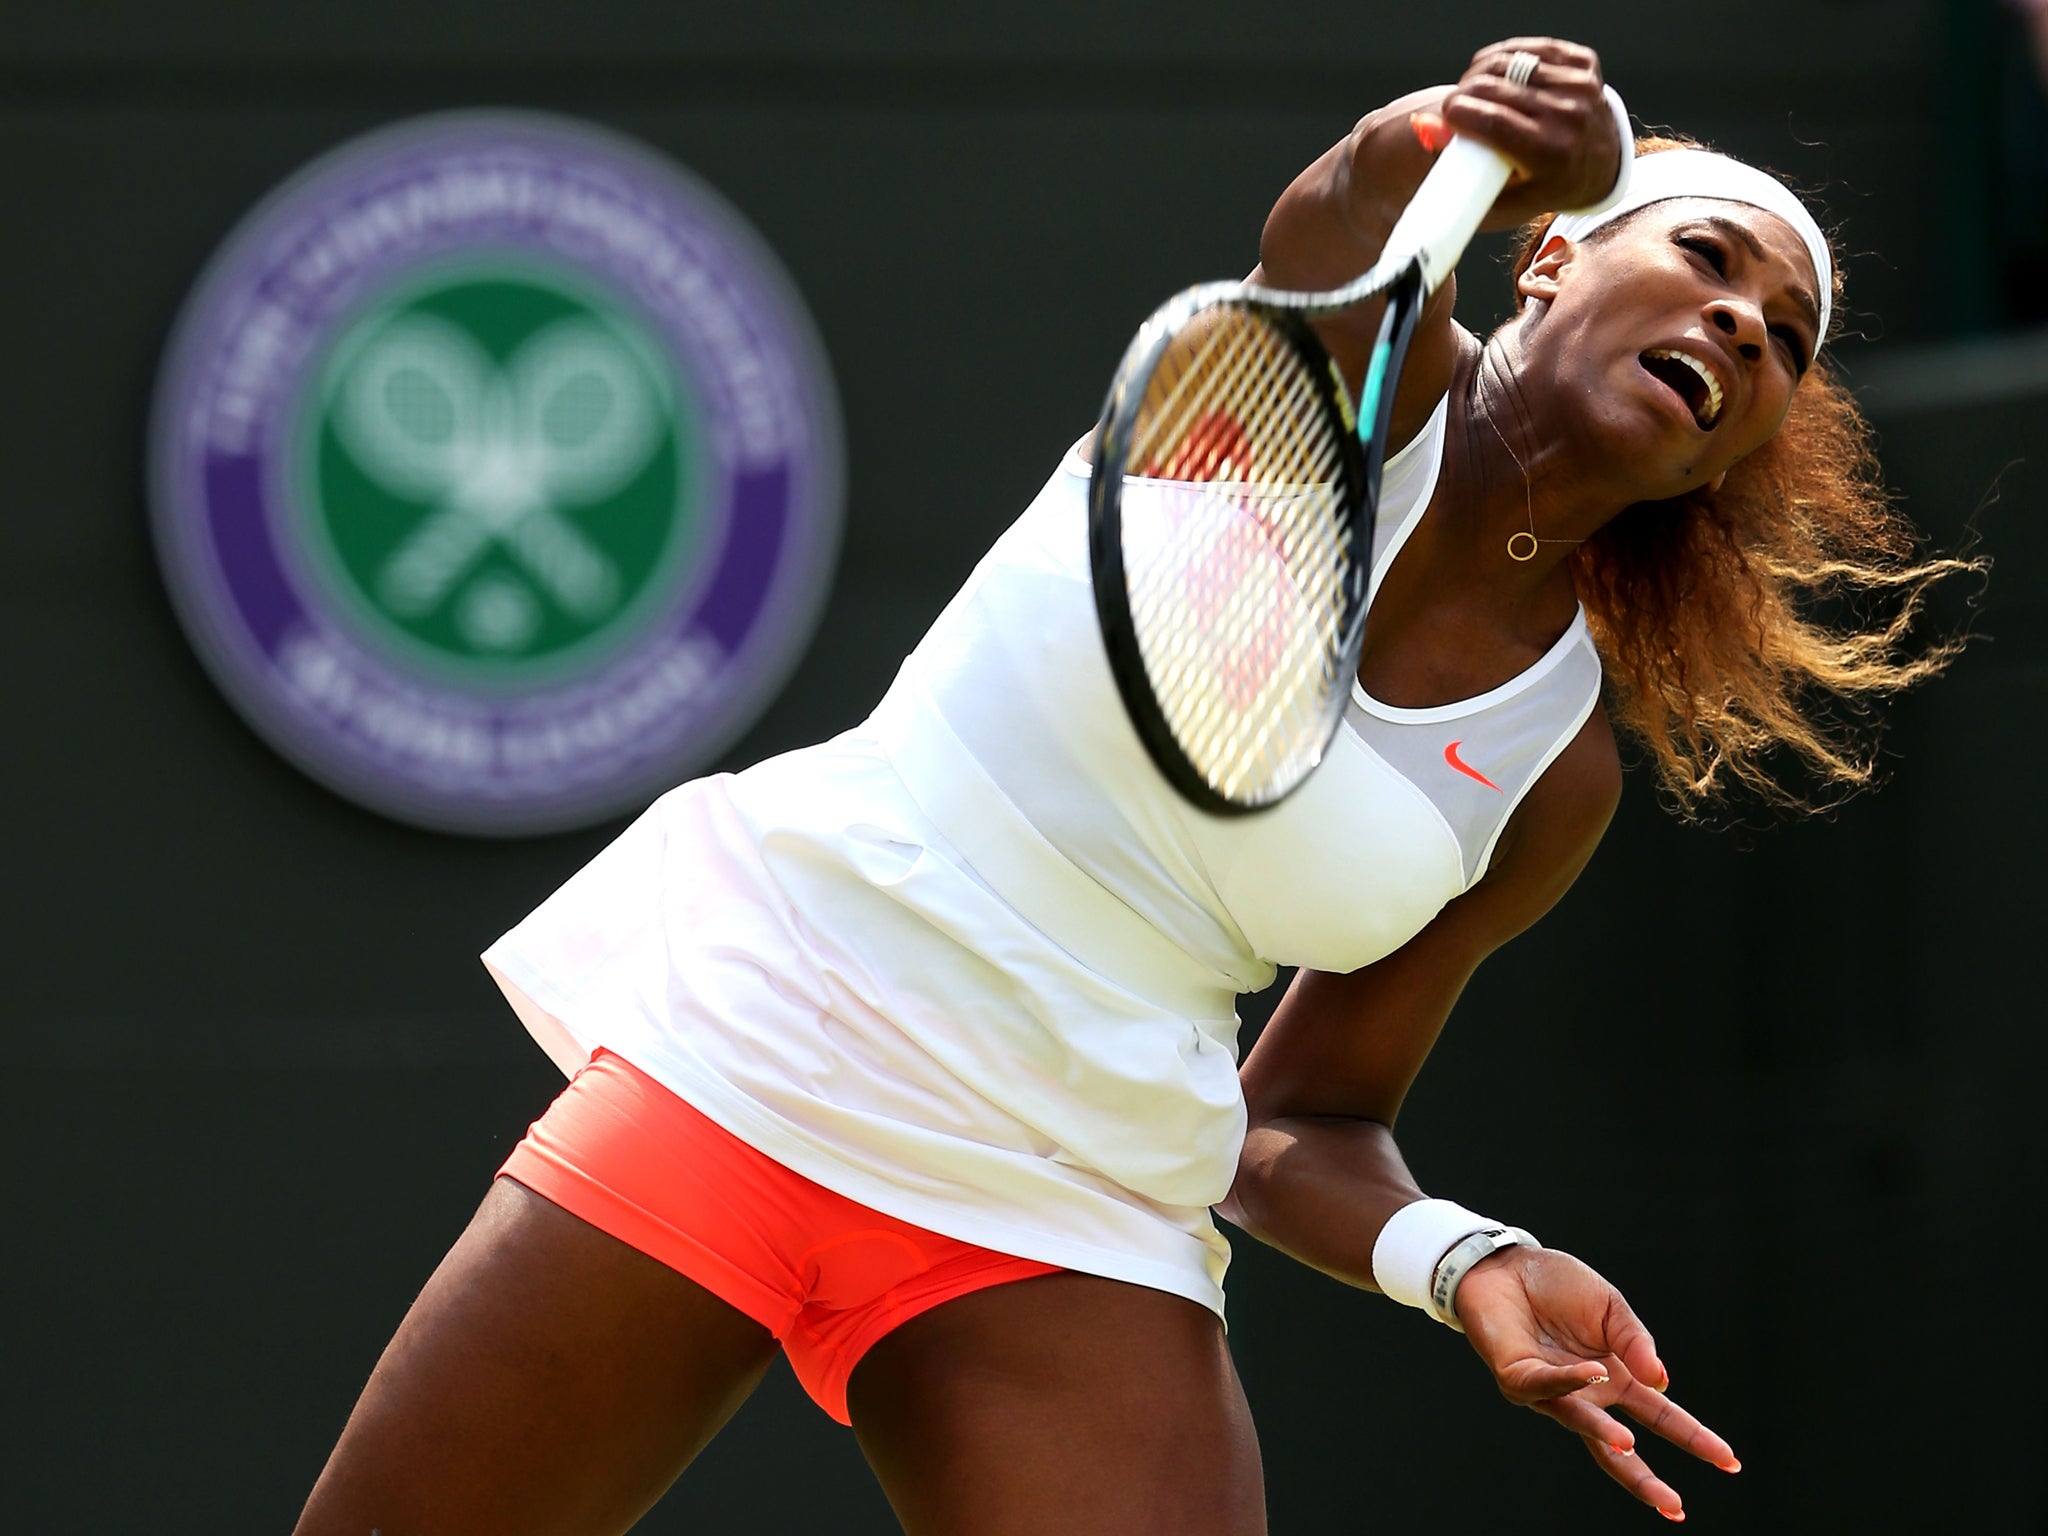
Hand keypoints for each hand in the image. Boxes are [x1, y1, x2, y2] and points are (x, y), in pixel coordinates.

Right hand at [1414, 38, 1622, 225]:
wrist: (1597, 164)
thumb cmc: (1537, 185)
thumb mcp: (1497, 196)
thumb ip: (1455, 169)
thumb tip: (1423, 125)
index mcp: (1552, 156)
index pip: (1494, 122)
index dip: (1460, 112)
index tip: (1447, 115)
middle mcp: (1571, 118)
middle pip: (1496, 88)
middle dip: (1465, 93)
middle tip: (1457, 108)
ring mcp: (1581, 86)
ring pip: (1509, 62)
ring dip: (1481, 74)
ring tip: (1477, 94)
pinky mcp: (1583, 62)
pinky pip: (1527, 48)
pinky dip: (1504, 59)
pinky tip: (1499, 77)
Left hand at [1452, 1244, 1738, 1520]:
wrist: (1507, 1264)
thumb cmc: (1558, 1287)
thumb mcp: (1610, 1308)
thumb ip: (1637, 1343)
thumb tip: (1663, 1381)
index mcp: (1616, 1379)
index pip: (1659, 1415)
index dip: (1694, 1438)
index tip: (1729, 1461)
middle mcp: (1585, 1395)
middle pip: (1618, 1449)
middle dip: (1644, 1479)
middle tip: (1675, 1506)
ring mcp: (1550, 1392)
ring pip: (1579, 1421)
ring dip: (1604, 1431)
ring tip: (1628, 1443)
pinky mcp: (1517, 1378)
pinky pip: (1545, 1385)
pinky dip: (1570, 1381)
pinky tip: (1593, 1371)